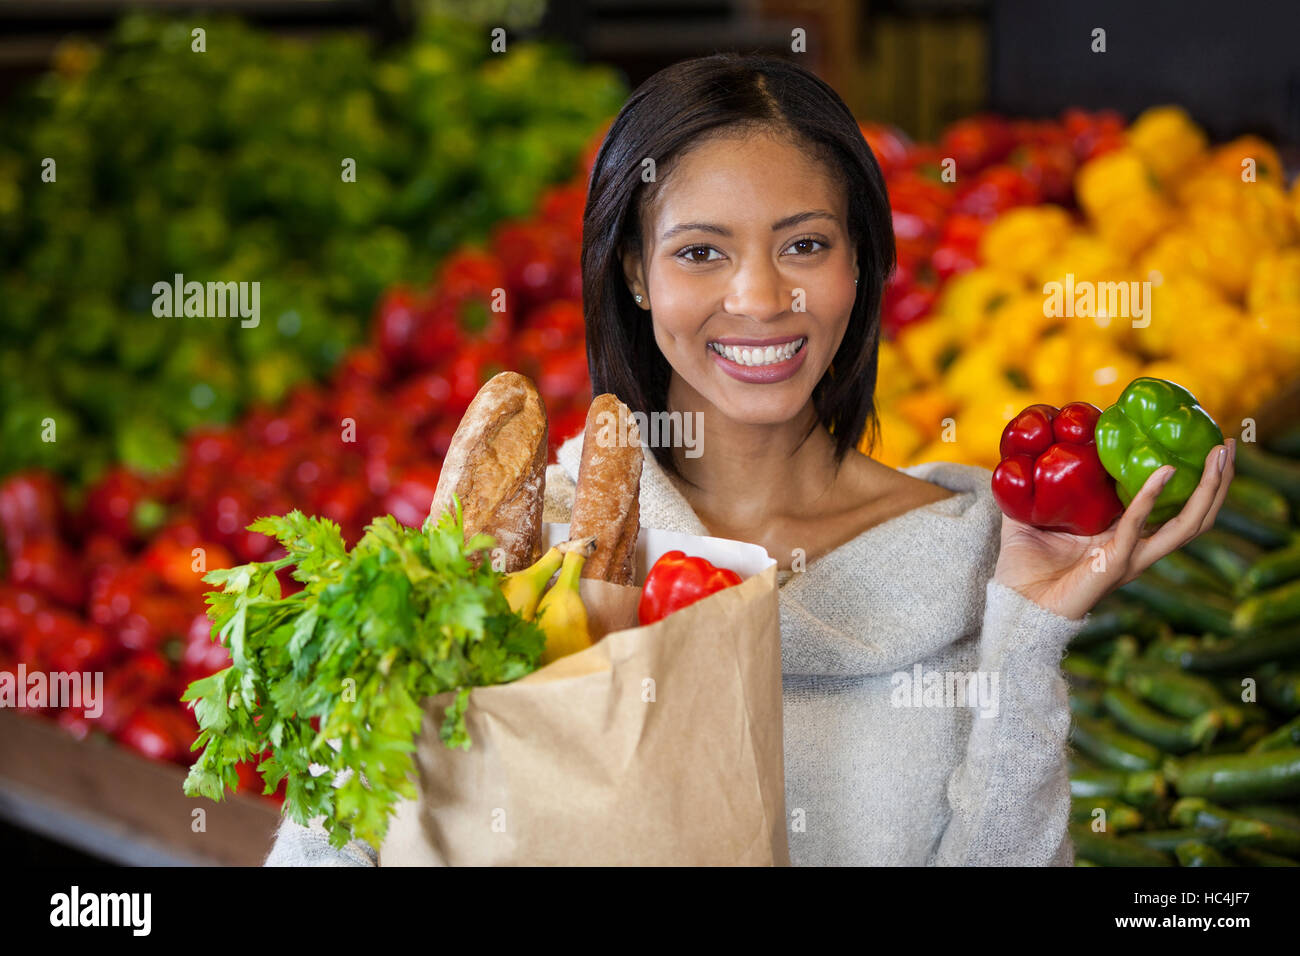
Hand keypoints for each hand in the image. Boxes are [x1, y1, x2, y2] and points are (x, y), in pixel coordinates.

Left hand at [992, 438, 1235, 620]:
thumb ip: (1034, 488)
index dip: (1193, 482)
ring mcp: (1130, 558)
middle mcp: (1136, 549)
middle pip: (1194, 516)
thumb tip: (1026, 451)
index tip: (1204, 444)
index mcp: (1124, 538)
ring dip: (1208, 489)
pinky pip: (1138, 527)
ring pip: (1187, 526)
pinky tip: (1163, 471)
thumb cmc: (1022, 568)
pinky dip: (1151, 498)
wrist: (1013, 605)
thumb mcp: (1029, 516)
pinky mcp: (1114, 565)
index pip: (1173, 509)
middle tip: (1228, 444)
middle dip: (1217, 481)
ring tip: (1219, 455)